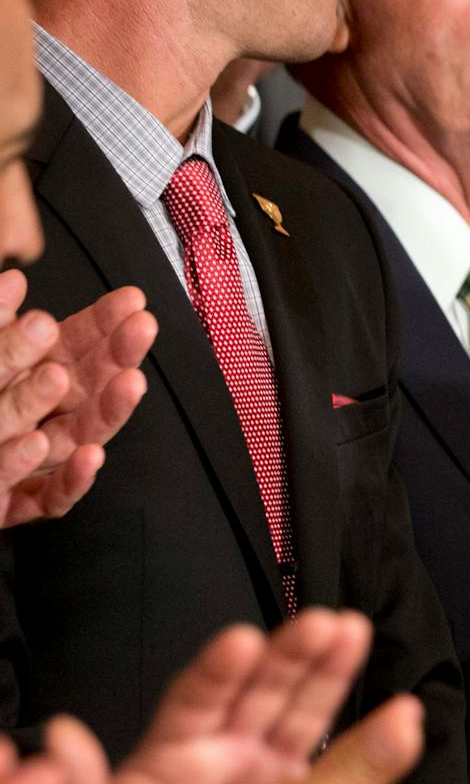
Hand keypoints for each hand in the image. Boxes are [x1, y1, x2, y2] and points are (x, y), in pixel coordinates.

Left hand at [0, 280, 154, 526]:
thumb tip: (14, 280)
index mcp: (34, 377)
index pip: (77, 345)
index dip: (104, 322)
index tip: (132, 301)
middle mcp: (43, 416)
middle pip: (88, 386)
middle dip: (119, 355)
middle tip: (141, 329)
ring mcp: (36, 461)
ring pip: (79, 436)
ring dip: (107, 409)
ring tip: (125, 381)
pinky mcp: (21, 502)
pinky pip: (53, 496)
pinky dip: (74, 479)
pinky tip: (90, 456)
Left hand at [51, 610, 371, 783]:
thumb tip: (58, 735)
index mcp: (171, 756)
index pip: (197, 699)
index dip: (219, 670)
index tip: (242, 643)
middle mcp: (222, 754)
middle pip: (259, 692)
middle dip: (291, 655)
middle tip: (323, 624)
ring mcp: (263, 774)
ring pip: (299, 712)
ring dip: (326, 671)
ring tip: (350, 632)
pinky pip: (329, 759)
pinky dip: (358, 734)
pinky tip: (389, 712)